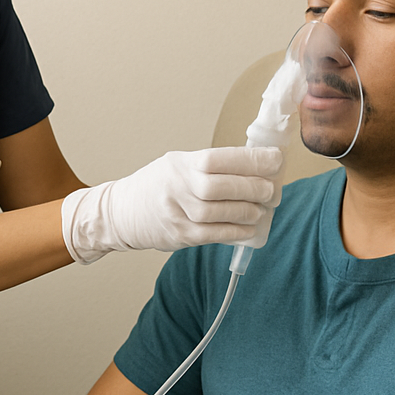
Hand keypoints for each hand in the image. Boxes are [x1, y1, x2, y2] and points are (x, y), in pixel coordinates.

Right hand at [61, 147, 283, 263]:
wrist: (120, 213)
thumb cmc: (156, 186)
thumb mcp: (178, 165)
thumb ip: (210, 167)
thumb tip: (255, 168)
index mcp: (180, 164)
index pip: (217, 158)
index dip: (249, 159)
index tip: (274, 159)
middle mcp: (176, 186)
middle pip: (218, 186)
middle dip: (251, 187)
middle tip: (271, 189)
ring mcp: (175, 213)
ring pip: (216, 213)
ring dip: (246, 211)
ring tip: (261, 209)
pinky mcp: (178, 236)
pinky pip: (212, 235)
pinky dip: (235, 232)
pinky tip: (250, 228)